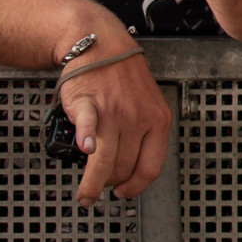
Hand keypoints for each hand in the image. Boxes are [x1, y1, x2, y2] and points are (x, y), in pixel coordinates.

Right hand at [58, 25, 169, 207]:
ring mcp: (113, 111)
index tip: (124, 193)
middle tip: (99, 189)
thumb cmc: (124, 78)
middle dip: (110, 185)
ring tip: (85, 195)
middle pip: (125, 167)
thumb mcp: (148, 104)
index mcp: (157, 120)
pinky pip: (88, 124)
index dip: (136, 186)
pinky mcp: (88, 103)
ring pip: (105, 158)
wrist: (102, 46)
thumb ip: (143, 132)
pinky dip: (86, 139)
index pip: (151, 166)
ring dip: (93, 183)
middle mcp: (137, 118)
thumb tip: (131, 167)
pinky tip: (84, 150)